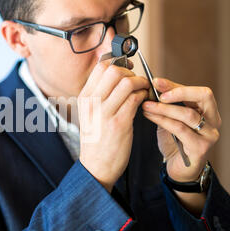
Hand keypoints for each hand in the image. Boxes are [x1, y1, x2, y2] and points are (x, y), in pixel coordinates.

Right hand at [78, 61, 149, 191]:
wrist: (96, 167)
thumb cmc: (96, 140)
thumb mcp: (90, 114)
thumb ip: (99, 95)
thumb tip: (117, 75)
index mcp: (84, 98)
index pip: (101, 67)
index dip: (119, 63)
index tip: (128, 69)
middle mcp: (92, 102)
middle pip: (114, 70)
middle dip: (131, 72)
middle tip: (138, 81)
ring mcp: (105, 113)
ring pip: (127, 82)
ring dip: (141, 84)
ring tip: (144, 91)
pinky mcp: (119, 123)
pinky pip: (136, 99)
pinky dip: (144, 96)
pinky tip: (145, 102)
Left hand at [142, 78, 221, 181]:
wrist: (179, 170)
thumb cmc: (175, 143)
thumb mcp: (171, 120)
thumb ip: (167, 106)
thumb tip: (152, 87)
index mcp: (209, 112)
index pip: (198, 92)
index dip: (176, 85)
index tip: (157, 82)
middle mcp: (213, 122)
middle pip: (204, 96)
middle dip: (178, 92)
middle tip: (157, 92)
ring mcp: (209, 135)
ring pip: (188, 114)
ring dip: (164, 108)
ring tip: (147, 105)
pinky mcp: (200, 148)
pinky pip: (180, 129)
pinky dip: (163, 121)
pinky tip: (150, 116)